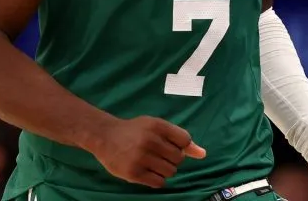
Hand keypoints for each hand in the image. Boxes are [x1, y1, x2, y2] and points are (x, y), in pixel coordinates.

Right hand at [87, 115, 206, 187]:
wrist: (104, 136)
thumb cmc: (135, 131)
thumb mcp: (157, 127)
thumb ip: (179, 139)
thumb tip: (203, 154)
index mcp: (157, 125)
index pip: (185, 140)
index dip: (180, 145)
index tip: (169, 144)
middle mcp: (150, 140)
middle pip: (179, 158)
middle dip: (172, 158)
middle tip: (159, 155)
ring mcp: (141, 157)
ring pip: (171, 172)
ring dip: (165, 170)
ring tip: (153, 163)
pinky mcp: (133, 173)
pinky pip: (159, 183)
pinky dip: (157, 180)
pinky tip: (148, 172)